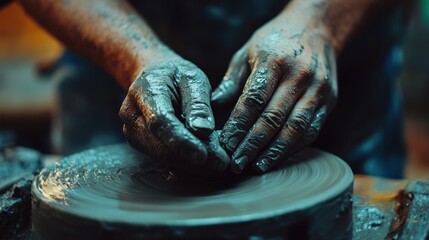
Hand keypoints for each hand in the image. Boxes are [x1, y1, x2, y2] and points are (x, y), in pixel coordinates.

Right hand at [120, 49, 228, 172]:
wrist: (153, 76)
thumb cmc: (176, 75)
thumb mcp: (193, 78)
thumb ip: (198, 104)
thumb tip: (204, 131)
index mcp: (144, 92)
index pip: (160, 122)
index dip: (181, 141)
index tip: (204, 155)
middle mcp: (132, 116)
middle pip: (161, 146)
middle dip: (193, 159)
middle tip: (223, 163)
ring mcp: (133, 133)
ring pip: (163, 157)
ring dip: (193, 165)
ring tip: (219, 162)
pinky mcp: (141, 145)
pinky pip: (164, 159)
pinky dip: (187, 163)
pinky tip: (208, 161)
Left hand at [212, 11, 337, 173]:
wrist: (317, 28)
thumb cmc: (274, 42)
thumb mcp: (247, 53)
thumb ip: (231, 82)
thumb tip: (211, 109)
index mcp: (274, 61)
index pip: (253, 100)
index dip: (238, 125)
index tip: (225, 145)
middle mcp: (299, 75)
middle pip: (273, 118)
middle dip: (253, 145)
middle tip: (237, 164)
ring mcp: (318, 89)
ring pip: (295, 128)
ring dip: (275, 152)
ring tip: (257, 168)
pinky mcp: (330, 100)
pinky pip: (312, 129)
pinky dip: (295, 147)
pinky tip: (278, 157)